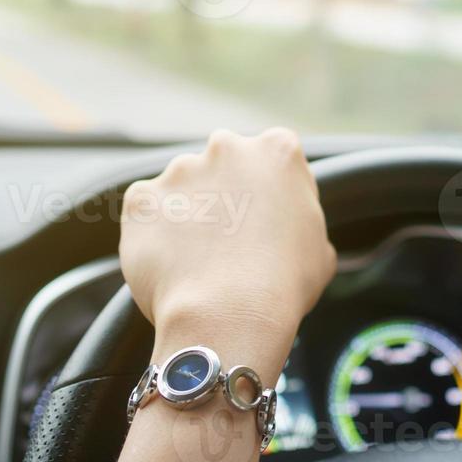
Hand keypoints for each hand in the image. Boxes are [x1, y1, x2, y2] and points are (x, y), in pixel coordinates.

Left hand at [120, 128, 336, 379]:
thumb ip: (303, 228)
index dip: (270, 191)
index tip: (266, 219)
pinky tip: (170, 262)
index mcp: (278, 150)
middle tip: (231, 237)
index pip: (274, 157)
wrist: (227, 313)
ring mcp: (179, 170)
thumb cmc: (284, 286)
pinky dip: (153, 231)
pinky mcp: (141, 198)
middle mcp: (226, 147)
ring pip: (183, 186)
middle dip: (226, 191)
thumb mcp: (320, 252)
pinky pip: (145, 211)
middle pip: (225, 163)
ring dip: (188, 212)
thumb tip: (297, 242)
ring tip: (197, 259)